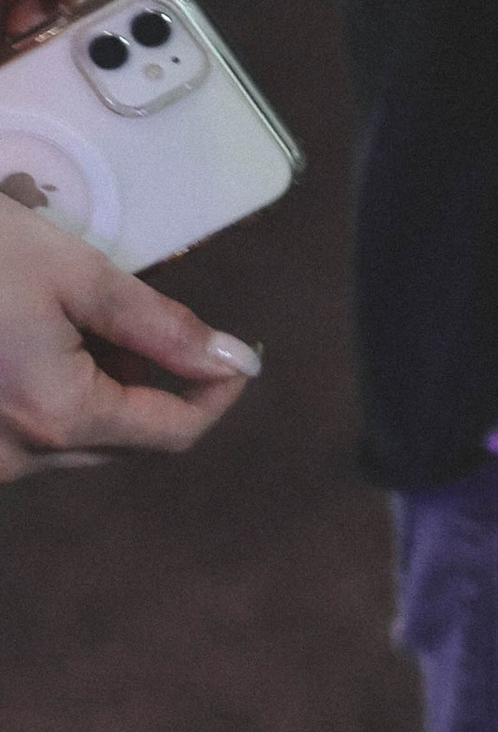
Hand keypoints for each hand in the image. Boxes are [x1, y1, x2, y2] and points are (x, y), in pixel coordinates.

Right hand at [0, 204, 259, 481]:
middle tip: (171, 326)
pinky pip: (32, 437)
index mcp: (55, 417)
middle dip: (161, 388)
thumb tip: (230, 359)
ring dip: (110, 392)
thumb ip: (160, 327)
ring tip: (102, 323)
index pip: (173, 435)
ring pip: (78, 441)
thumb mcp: (78, 273)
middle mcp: (14, 458)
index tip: (241, 355)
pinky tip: (53, 342)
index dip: (218, 395)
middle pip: (125, 443)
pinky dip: (61, 398)